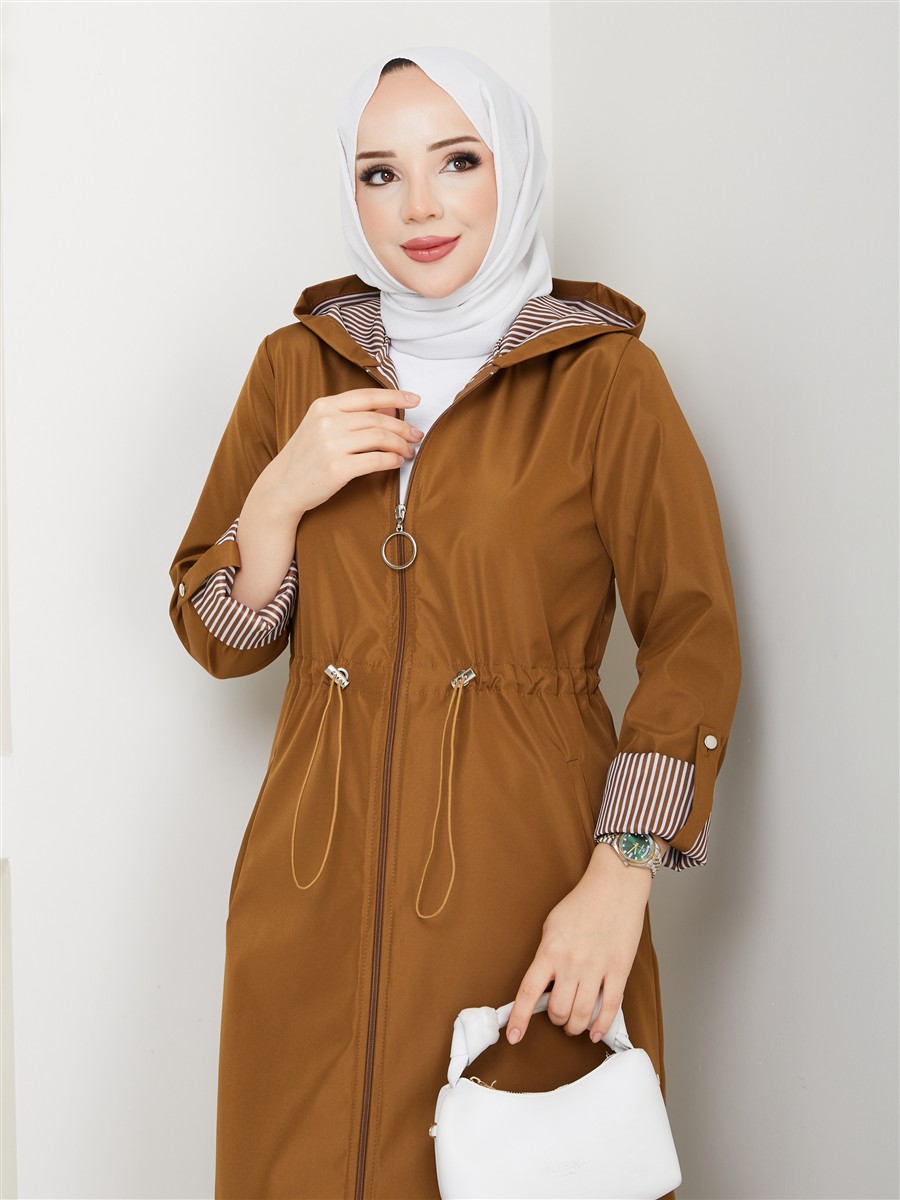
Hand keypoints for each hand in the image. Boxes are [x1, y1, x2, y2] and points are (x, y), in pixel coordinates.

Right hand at [253, 388, 422, 522]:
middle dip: (403, 427)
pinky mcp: (336, 469)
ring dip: (400, 444)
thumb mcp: (323, 427)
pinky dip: (392, 460)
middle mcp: (327, 422)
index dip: (395, 396)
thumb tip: (392, 407)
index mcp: (323, 407)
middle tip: (416, 435)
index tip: (415, 400)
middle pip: (378, 419)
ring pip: (380, 438)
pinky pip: (376, 460)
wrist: (283, 486)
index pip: (366, 396)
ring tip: (409, 451)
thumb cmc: (307, 457)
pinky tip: (397, 461)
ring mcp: (330, 445)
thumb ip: (354, 416)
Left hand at [506, 843, 651, 1046]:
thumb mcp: (552, 925)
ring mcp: (596, 968)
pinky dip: (601, 1026)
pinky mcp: (619, 970)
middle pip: (557, 1010)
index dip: (520, 1019)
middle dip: (556, 1020)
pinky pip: (609, 1008)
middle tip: (558, 1016)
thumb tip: (544, 983)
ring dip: (575, 1026)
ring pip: (581, 1015)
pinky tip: (595, 1032)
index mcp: (550, 951)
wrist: (615, 886)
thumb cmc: (582, 902)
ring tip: (575, 1024)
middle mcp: (571, 963)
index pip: (528, 992)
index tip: (515, 1037)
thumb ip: (546, 955)